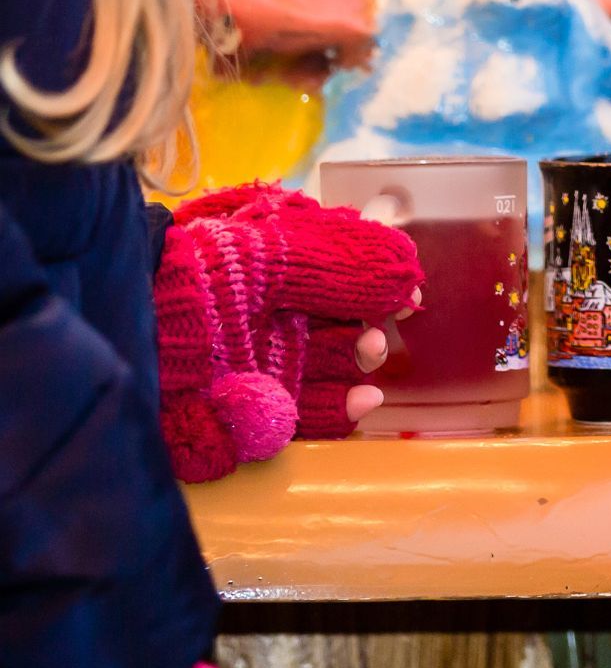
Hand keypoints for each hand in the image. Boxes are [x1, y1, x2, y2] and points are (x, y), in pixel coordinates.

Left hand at [155, 184, 423, 479]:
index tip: (409, 293)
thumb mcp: (284, 252)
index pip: (346, 278)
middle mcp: (277, 318)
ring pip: (333, 371)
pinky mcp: (259, 410)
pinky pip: (310, 415)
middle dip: (371, 328)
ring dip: (361, 367)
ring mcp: (269, 365)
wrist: (145, 333)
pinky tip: (364, 402)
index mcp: (282, 271)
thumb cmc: (213, 275)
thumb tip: (409, 269)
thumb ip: (348, 262)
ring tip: (371, 356)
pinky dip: (343, 412)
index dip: (380, 285)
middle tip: (377, 332)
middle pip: (343, 327)